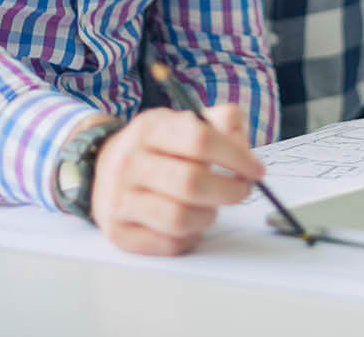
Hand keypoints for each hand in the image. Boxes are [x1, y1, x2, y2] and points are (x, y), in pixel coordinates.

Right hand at [89, 104, 262, 255]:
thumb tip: (245, 153)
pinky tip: (191, 223)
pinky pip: (169, 244)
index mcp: (150, 128)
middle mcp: (129, 162)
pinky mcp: (118, 232)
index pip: (201, 140)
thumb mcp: (190, 120)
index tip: (257, 170)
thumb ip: (226, 122)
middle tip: (242, 191)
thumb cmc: (163, 146)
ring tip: (211, 207)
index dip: (237, 157)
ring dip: (209, 216)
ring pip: (180, 218)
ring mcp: (119, 199)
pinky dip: (191, 237)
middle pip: (191, 183)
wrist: (107, 166)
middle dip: (229, 191)